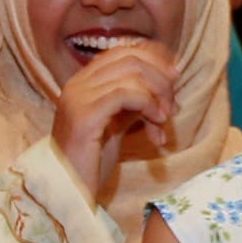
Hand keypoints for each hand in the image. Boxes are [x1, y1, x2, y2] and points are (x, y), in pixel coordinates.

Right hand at [50, 44, 178, 192]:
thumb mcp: (117, 124)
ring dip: (157, 94)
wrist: (67, 192)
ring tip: (163, 120)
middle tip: (172, 105)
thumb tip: (165, 87)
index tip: (174, 76)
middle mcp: (77, 83)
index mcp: (83, 82)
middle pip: (130, 57)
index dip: (153, 58)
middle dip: (160, 78)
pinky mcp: (84, 115)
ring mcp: (78, 97)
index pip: (123, 51)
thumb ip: (134, 102)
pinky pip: (125, 93)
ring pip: (131, 72)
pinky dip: (148, 104)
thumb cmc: (91, 162)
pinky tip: (156, 125)